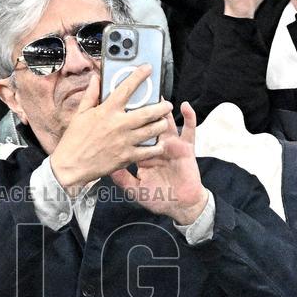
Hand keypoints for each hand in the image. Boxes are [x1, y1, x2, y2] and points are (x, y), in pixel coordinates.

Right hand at [50, 68, 173, 190]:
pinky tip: (158, 144)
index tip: (147, 69)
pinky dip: (156, 147)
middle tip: (167, 105)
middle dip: (162, 107)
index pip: (126, 89)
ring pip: (152, 130)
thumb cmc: (74, 140)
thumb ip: (91, 95)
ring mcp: (124, 141)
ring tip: (163, 122)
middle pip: (148, 112)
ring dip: (161, 125)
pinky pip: (148, 151)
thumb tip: (96, 78)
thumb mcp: (80, 114)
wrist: (70, 166)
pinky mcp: (126, 157)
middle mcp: (119, 124)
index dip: (139, 76)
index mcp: (107, 111)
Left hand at [110, 102, 208, 224]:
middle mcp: (155, 145)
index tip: (118, 106)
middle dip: (143, 109)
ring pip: (165, 122)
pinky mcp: (185, 147)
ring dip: (162, 109)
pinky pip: (189, 130)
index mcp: (141, 152)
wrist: (180, 205)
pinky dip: (189, 117)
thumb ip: (122, 178)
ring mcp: (171, 144)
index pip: (131, 134)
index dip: (126, 121)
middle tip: (136, 91)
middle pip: (147, 124)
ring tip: (158, 93)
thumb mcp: (135, 189)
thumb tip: (107, 167)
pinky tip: (184, 106)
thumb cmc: (158, 198)